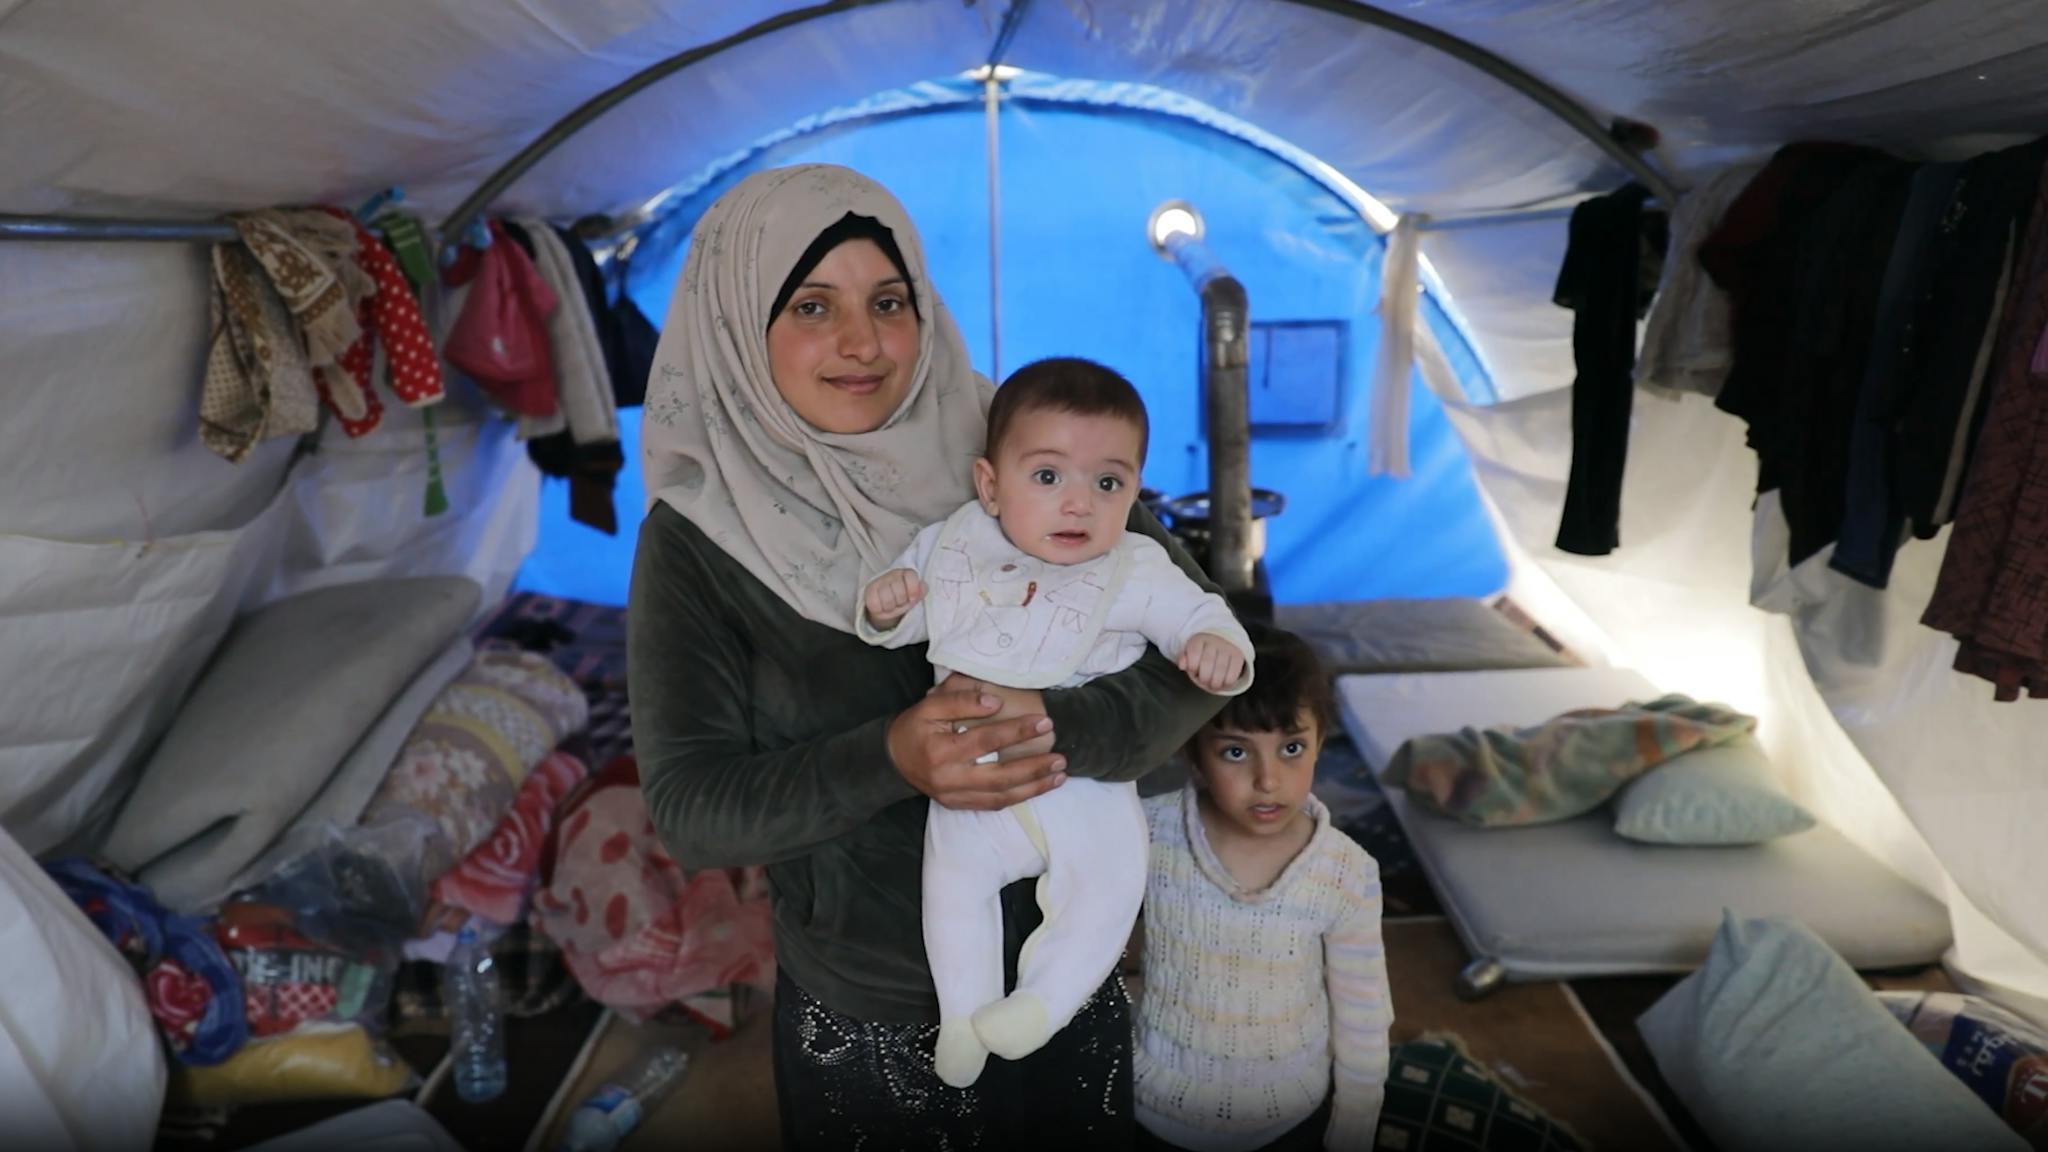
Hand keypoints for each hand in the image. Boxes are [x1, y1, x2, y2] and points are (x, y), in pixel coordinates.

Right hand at [864, 569, 923, 627]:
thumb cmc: (902, 600)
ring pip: (888, 600)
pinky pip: (875, 604)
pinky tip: (881, 606)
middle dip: (901, 602)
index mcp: (905, 573)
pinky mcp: (869, 590)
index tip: (912, 598)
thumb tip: (924, 587)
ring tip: (890, 605)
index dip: (913, 590)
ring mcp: (879, 581)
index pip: (911, 576)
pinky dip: (879, 609)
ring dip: (890, 607)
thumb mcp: (913, 597)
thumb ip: (921, 591)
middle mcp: (892, 574)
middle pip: (900, 592)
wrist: (885, 606)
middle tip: (898, 602)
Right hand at [887, 686, 1065, 810]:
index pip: (985, 740)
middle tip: (1060, 757)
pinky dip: (1019, 797)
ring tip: (1059, 775)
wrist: (892, 760)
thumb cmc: (914, 728)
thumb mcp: (930, 705)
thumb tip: (995, 701)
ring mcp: (955, 797)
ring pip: (1001, 797)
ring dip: (1033, 788)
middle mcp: (949, 780)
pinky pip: (994, 805)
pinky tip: (1039, 787)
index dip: (1016, 731)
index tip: (1044, 722)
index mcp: (941, 751)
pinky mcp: (959, 805)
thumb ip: (961, 700)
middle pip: (999, 777)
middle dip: (1033, 768)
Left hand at [1179, 633, 1244, 692]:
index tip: (1193, 671)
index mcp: (1199, 639)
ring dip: (1215, 683)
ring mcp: (1227, 647)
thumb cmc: (1202, 651)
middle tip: (1204, 681)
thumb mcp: (1190, 652)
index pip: (1194, 652)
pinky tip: (1223, 683)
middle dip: (1204, 678)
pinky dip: (1227, 683)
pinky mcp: (1238, 655)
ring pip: (1221, 668)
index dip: (1192, 666)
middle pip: (1207, 662)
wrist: (1222, 639)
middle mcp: (1214, 641)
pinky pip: (1233, 673)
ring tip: (1213, 685)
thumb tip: (1182, 665)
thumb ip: (1184, 659)